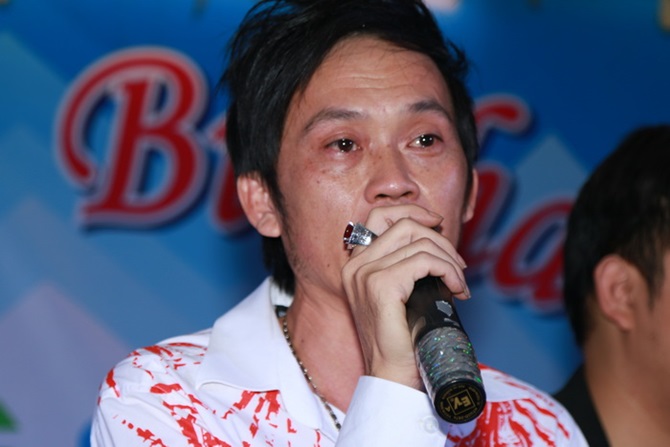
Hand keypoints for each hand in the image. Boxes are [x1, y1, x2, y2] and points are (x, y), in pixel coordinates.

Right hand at [341, 205, 468, 389]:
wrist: (392, 376)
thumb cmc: (401, 340)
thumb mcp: (399, 294)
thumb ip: (406, 266)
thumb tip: (437, 243)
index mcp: (355, 264)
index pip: (380, 215)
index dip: (412, 211)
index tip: (437, 223)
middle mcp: (356, 265)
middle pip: (404, 224)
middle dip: (440, 239)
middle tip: (458, 265)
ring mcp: (365, 274)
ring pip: (419, 241)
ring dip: (449, 259)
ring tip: (459, 283)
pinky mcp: (381, 286)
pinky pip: (424, 260)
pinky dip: (447, 270)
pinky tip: (455, 288)